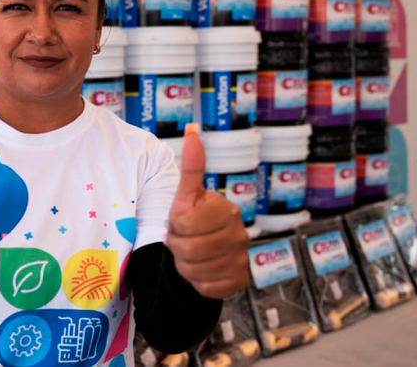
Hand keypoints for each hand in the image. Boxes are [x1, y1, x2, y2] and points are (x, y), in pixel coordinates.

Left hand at [165, 123, 249, 298]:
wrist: (202, 255)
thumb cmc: (191, 222)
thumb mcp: (187, 195)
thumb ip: (191, 166)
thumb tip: (192, 127)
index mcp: (226, 209)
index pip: (185, 224)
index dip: (174, 228)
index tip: (178, 224)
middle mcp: (239, 233)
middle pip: (190, 249)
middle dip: (178, 248)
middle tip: (181, 243)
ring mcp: (242, 258)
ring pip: (197, 271)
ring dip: (185, 266)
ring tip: (189, 256)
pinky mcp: (239, 282)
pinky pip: (207, 288)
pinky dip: (197, 282)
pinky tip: (201, 272)